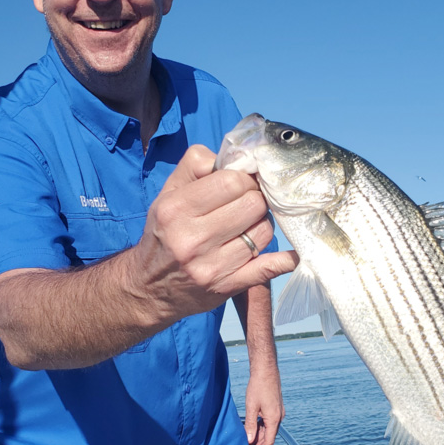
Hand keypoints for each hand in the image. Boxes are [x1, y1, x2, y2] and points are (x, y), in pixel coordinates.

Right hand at [132, 145, 298, 324]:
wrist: (148, 288)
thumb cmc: (164, 233)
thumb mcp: (167, 193)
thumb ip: (195, 165)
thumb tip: (232, 156)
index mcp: (175, 209)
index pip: (232, 182)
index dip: (244, 180)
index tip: (242, 185)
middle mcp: (191, 238)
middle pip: (253, 205)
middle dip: (255, 200)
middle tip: (246, 206)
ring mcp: (210, 266)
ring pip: (263, 232)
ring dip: (261, 226)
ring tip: (247, 227)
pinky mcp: (226, 287)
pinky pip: (267, 268)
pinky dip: (285, 260)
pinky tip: (295, 254)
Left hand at [244, 364, 284, 444]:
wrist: (266, 369)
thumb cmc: (258, 385)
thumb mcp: (251, 406)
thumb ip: (251, 425)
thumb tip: (250, 440)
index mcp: (274, 418)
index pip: (268, 441)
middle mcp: (279, 416)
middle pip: (269, 435)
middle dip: (259, 443)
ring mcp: (278, 410)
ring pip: (269, 428)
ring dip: (260, 435)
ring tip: (248, 439)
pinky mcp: (276, 405)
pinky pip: (270, 420)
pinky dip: (262, 426)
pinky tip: (253, 427)